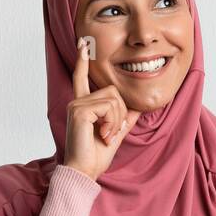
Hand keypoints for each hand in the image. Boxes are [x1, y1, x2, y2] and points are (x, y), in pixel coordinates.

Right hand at [62, 37, 140, 180]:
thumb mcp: (116, 133)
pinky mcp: (79, 111)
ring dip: (117, 120)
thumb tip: (139, 107)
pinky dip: (111, 123)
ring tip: (106, 135)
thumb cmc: (96, 155)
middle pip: (112, 91)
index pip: (81, 78)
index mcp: (83, 105)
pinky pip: (108, 107)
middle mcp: (77, 102)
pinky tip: (103, 135)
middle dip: (120, 113)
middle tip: (111, 133)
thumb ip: (125, 118)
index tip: (82, 44)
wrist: (85, 171)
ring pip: (113, 99)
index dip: (82, 61)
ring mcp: (77, 105)